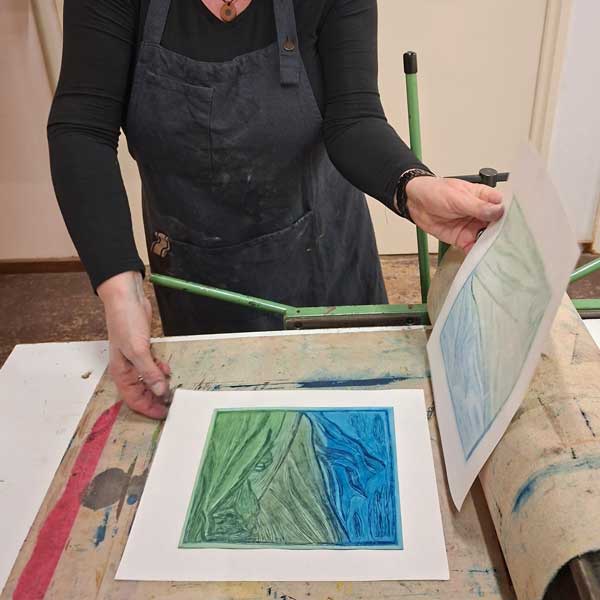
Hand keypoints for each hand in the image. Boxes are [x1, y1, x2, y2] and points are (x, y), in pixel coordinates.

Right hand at [98, 271, 170, 418]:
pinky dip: (161, 370)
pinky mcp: (143, 349)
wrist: (127, 298)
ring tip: (173, 388)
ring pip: (149, 380)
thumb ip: (149, 373)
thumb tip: (161, 392)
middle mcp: (127, 369)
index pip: (134, 400)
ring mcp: (135, 359)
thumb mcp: (138, 350)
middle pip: (142, 392)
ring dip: (160, 384)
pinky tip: (167, 368)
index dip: (149, 409)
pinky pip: (153, 367)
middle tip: (173, 403)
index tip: (165, 414)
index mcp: (121, 373)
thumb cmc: (125, 323)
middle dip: (156, 399)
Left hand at [405, 177, 503, 252]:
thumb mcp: (457, 197)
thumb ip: (477, 207)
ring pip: (488, 239)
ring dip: (493, 247)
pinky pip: (474, 249)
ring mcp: (474, 227)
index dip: (512, 217)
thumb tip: (498, 211)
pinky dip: (478, 255)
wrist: (415, 203)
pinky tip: (483, 260)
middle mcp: (483, 214)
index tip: (518, 227)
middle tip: (512, 246)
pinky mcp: (463, 239)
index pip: (504, 208)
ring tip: (500, 255)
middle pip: (499, 226)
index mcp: (485, 198)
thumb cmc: (436, 192)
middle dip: (504, 236)